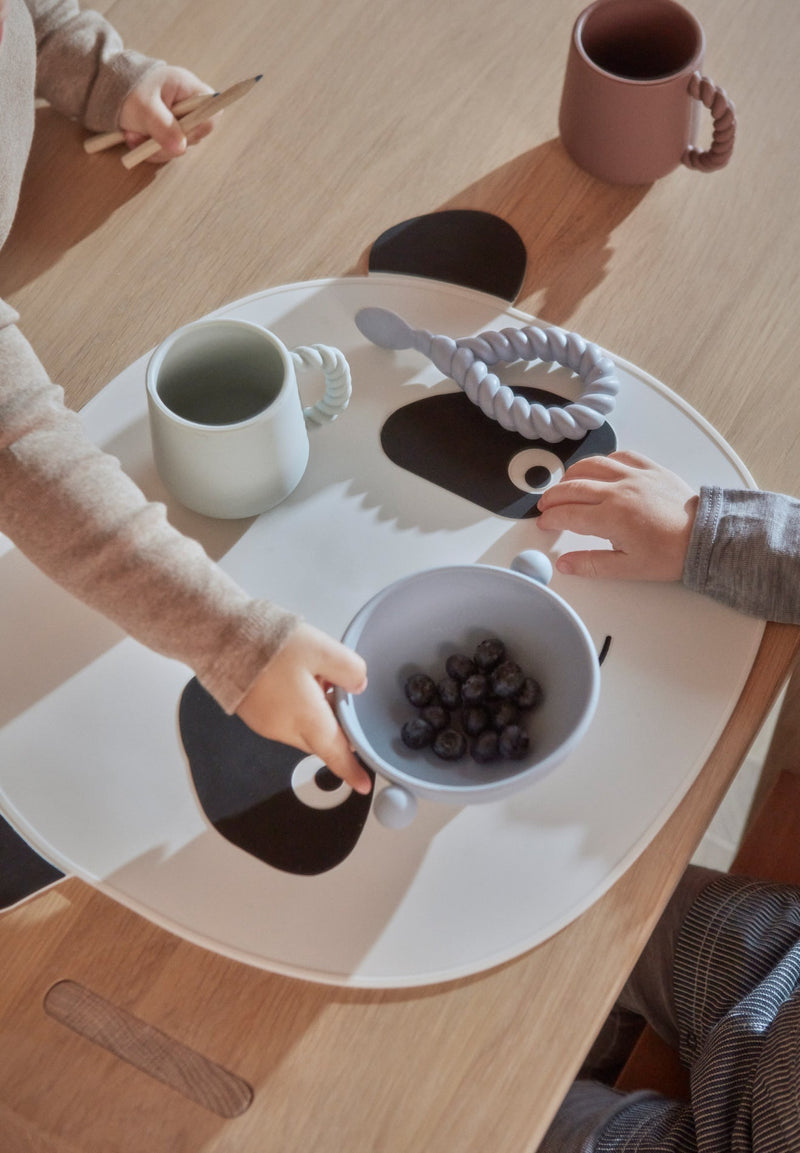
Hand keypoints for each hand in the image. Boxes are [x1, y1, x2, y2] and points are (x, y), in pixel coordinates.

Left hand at [118, 65, 215, 162]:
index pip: (213, 112)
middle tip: (145, 139)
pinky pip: (170, 149)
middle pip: (196, 135)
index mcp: (190, 89)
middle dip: (169, 142)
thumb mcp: (144, 107)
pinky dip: (152, 149)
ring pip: (181, 146)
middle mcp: (191, 106)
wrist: (112, 90)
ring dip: (156, 148)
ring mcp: (183, 121)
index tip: (180, 134)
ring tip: (133, 136)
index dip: (200, 127)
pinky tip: (137, 140)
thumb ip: (163, 127)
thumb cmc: (129, 89)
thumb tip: (180, 148)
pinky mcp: (173, 133)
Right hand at [235, 622, 371, 794]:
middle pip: (320, 740)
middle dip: (335, 727)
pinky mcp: (254, 715)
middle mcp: (285, 729)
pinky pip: (285, 721)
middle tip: (343, 697)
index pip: (336, 753)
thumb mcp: (322, 649)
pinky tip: (297, 680)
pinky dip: (298, 709)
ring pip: (303, 730)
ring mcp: (266, 725)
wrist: (223, 639)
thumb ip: (350, 670)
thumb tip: (358, 686)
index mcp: (306, 719)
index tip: (363, 784)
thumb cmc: (270, 645)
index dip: (351, 770)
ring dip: (316, 714)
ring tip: (318, 678)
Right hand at [536, 450, 698, 580]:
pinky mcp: (650, 468)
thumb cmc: (670, 553)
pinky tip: (598, 469)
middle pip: (573, 487)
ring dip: (572, 474)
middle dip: (553, 496)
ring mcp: (634, 475)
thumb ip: (591, 564)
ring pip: (592, 465)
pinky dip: (603, 461)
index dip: (551, 518)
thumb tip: (564, 563)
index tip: (544, 523)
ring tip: (564, 484)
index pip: (568, 514)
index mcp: (611, 517)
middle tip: (546, 505)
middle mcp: (619, 491)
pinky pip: (620, 456)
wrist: (703, 537)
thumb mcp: (627, 567)